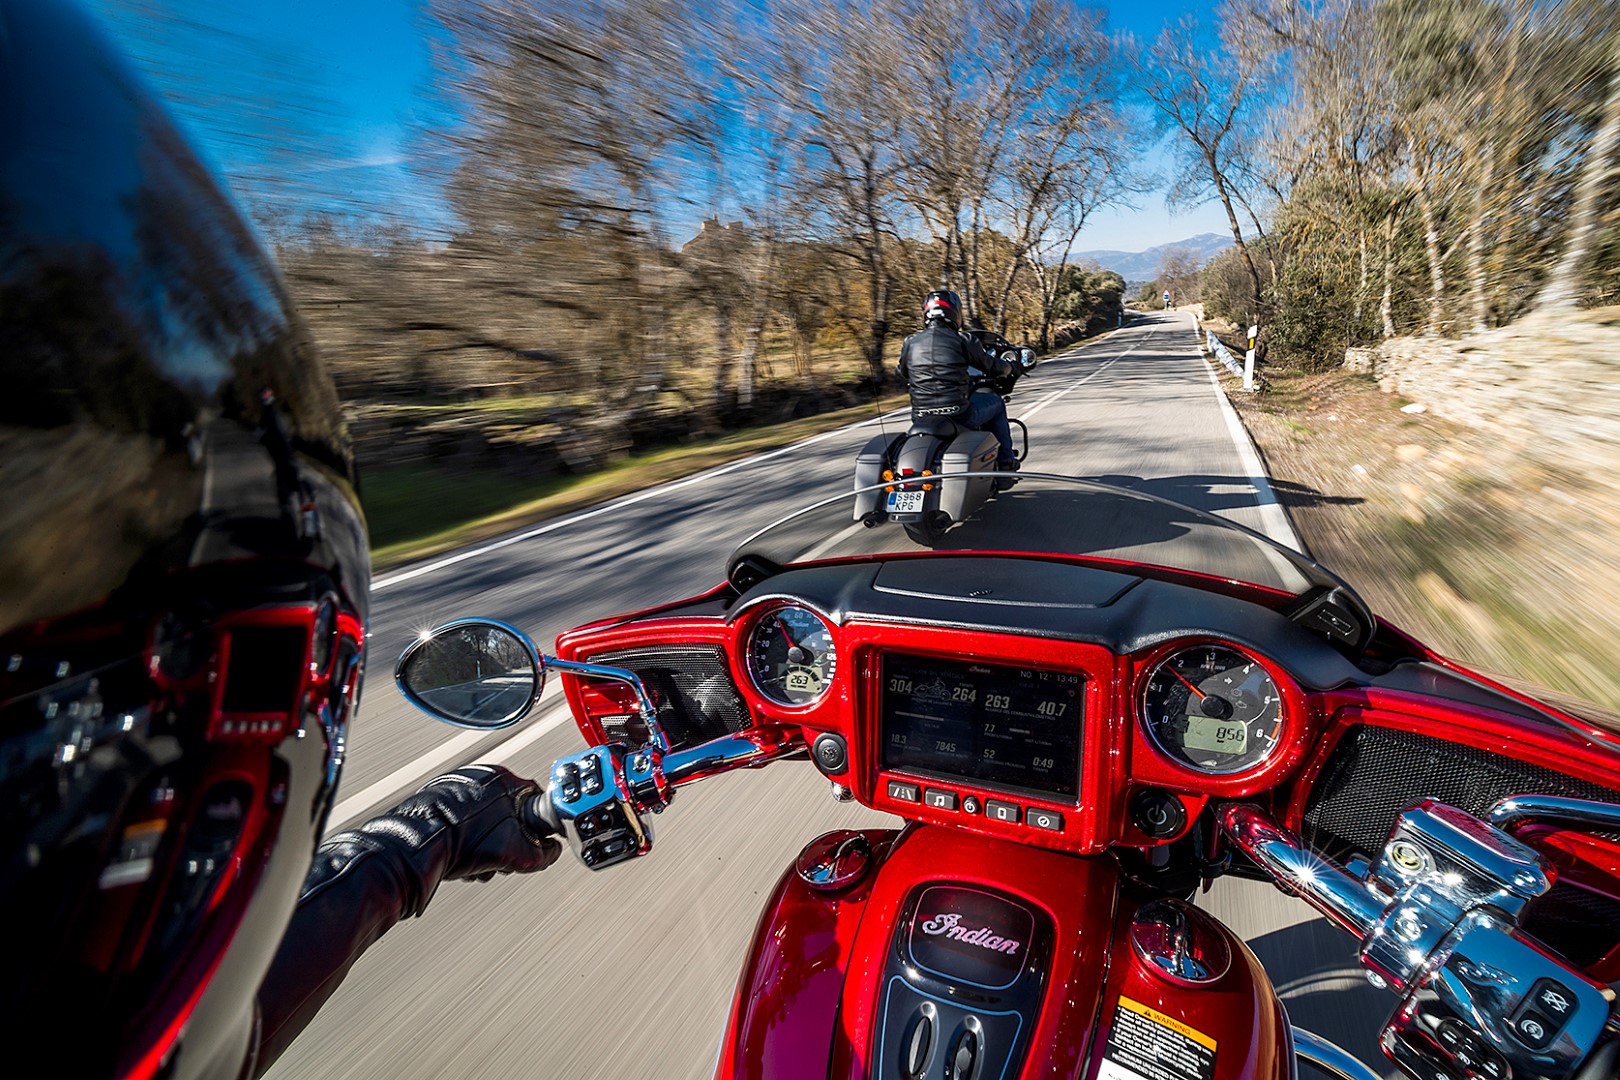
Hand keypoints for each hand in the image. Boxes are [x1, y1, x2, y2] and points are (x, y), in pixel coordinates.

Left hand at [401, 764, 562, 881]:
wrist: (417, 847)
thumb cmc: (462, 839)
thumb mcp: (514, 852)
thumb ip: (542, 853)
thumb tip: (551, 853)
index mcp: (501, 778)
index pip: (534, 802)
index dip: (536, 829)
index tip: (533, 846)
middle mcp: (478, 778)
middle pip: (508, 817)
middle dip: (507, 844)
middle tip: (500, 861)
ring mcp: (456, 789)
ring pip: (485, 825)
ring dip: (485, 849)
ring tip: (477, 865)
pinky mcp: (438, 803)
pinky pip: (463, 826)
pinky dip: (466, 844)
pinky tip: (460, 861)